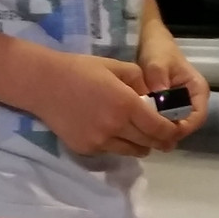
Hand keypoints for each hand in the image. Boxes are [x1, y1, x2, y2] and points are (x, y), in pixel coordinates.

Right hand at [36, 53, 182, 158]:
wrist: (42, 84)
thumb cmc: (79, 69)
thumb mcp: (114, 66)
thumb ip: (139, 80)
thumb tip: (153, 96)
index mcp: (126, 104)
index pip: (159, 127)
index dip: (171, 132)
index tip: (175, 131)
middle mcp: (116, 127)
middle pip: (148, 143)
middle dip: (160, 142)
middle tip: (166, 139)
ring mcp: (100, 141)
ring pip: (131, 151)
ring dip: (140, 146)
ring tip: (142, 139)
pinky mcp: (86, 149)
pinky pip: (110, 151)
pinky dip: (118, 145)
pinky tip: (114, 133)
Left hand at [136, 23, 210, 141]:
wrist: (152, 43)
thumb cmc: (159, 51)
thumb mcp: (157, 62)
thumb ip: (158, 79)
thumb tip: (159, 98)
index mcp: (198, 91)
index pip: (197, 118)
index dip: (183, 129)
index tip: (164, 133)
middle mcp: (193, 101)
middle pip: (187, 126)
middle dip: (171, 134)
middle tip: (151, 141)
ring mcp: (181, 106)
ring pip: (176, 126)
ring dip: (162, 133)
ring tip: (145, 140)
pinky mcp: (170, 108)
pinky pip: (166, 122)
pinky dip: (156, 127)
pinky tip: (142, 131)